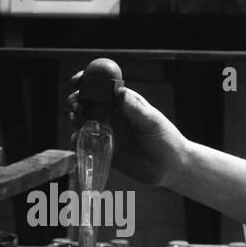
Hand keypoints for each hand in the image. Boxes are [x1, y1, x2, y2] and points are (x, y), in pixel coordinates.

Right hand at [67, 75, 188, 186]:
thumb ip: (135, 109)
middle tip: (75, 103)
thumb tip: (119, 91)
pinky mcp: (105, 150)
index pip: (103, 87)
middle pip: (89, 102)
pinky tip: (76, 138)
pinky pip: (87, 142)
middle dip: (78, 99)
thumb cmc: (165, 139)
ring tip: (76, 117)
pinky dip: (78, 139)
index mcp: (125, 102)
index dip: (89, 81)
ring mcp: (108, 132)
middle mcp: (114, 115)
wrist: (170, 166)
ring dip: (76, 117)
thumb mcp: (151, 122)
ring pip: (85, 121)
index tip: (78, 79)